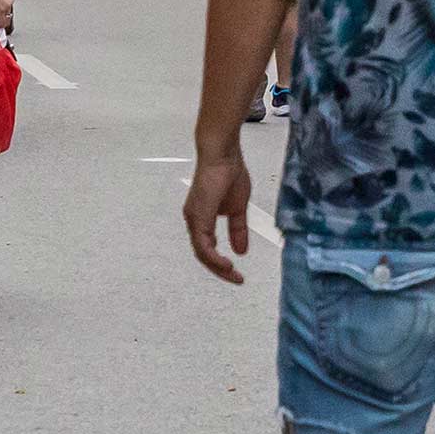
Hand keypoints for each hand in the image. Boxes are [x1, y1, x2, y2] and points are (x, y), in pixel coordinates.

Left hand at [185, 137, 253, 283]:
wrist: (223, 154)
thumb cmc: (229, 174)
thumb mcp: (238, 209)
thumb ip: (238, 230)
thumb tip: (241, 251)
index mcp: (202, 219)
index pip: (208, 249)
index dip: (221, 263)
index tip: (237, 273)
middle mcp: (194, 221)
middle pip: (203, 255)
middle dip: (220, 270)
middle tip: (236, 279)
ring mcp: (194, 219)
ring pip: (201, 253)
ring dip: (217, 267)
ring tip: (233, 275)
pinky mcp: (198, 216)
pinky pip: (203, 245)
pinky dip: (214, 258)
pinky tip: (226, 264)